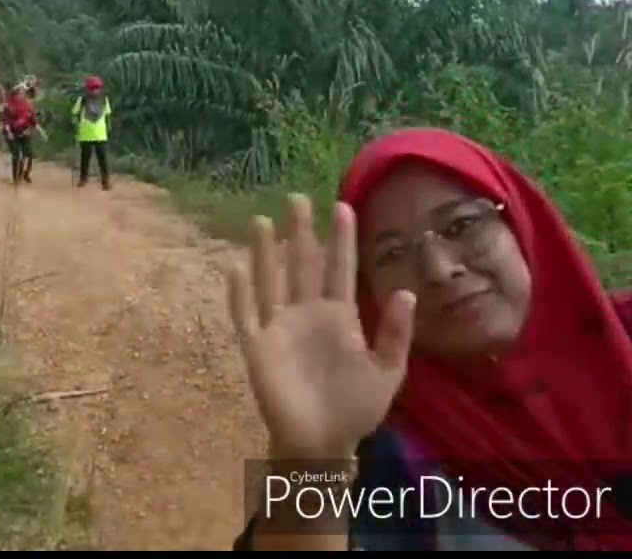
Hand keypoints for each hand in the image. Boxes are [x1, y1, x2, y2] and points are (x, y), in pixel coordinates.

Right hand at [227, 194, 415, 460]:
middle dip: (302, 232)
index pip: (340, 268)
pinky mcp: (257, 347)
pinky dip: (239, 294)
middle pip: (303, 265)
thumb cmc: (356, 408)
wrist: (324, 442)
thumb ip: (395, 333)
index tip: (343, 206)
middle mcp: (308, 313)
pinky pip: (246, 315)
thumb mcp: (387, 371)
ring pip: (271, 281)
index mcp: (340, 316)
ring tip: (263, 221)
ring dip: (266, 252)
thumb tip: (406, 291)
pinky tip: (234, 269)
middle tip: (298, 198)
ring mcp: (280, 328)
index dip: (341, 239)